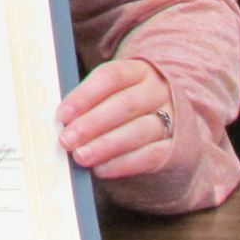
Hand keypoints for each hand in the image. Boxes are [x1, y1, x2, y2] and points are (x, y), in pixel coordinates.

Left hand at [56, 56, 175, 178]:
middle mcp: (158, 91)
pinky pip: (150, 156)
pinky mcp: (178, 147)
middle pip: (124, 104)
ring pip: (138, 131)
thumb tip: (61, 120)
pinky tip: (102, 168)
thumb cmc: (130, 108)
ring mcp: (173, 118)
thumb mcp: (115, 94)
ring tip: (80, 156)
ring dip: (105, 145)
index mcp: (139, 71)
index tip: (62, 114)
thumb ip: (91, 103)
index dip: (85, 95)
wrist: (175, 129)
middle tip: (66, 139)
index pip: (111, 76)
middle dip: (92, 123)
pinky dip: (123, 163)